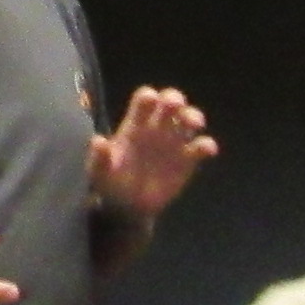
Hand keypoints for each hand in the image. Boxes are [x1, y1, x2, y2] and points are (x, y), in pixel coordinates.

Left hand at [92, 86, 218, 225]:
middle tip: (175, 106)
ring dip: (193, 115)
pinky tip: (207, 150)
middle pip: (169, 101)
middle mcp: (157, 127)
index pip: (144, 100)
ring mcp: (174, 142)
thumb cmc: (111, 183)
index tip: (151, 100)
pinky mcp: (187, 160)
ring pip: (189, 118)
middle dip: (174, 98)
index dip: (149, 97)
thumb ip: (99, 158)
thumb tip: (98, 141)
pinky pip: (201, 146)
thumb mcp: (99, 173)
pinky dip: (207, 145)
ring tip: (194, 124)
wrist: (128, 207)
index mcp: (135, 124)